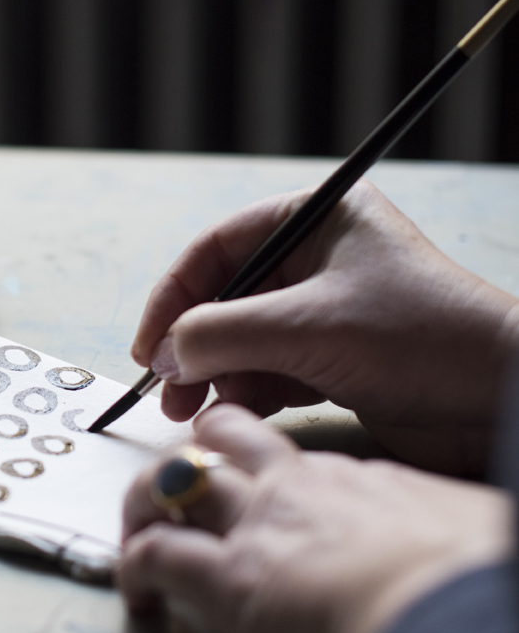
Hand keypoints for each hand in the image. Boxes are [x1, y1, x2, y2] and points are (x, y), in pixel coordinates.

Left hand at [118, 405, 513, 632]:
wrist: (450, 604)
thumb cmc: (474, 577)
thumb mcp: (473, 535)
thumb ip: (454, 534)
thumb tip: (476, 548)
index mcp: (358, 479)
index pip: (291, 456)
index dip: (263, 469)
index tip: (258, 492)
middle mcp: (297, 488)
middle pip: (221, 439)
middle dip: (191, 455)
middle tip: (177, 492)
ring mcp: (258, 525)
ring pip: (173, 481)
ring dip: (145, 506)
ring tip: (139, 538)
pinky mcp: (229, 576)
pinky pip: (157, 555)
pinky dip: (134, 570)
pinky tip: (139, 597)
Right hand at [132, 182, 518, 474]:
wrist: (497, 400)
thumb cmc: (424, 339)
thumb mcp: (308, 327)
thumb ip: (223, 333)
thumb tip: (165, 353)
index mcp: (319, 219)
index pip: (219, 248)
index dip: (174, 296)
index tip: (148, 345)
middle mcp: (321, 260)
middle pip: (226, 297)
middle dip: (194, 344)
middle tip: (167, 388)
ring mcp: (327, 313)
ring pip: (245, 340)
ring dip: (216, 374)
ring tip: (195, 409)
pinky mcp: (338, 360)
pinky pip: (272, 371)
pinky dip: (248, 392)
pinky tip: (237, 413)